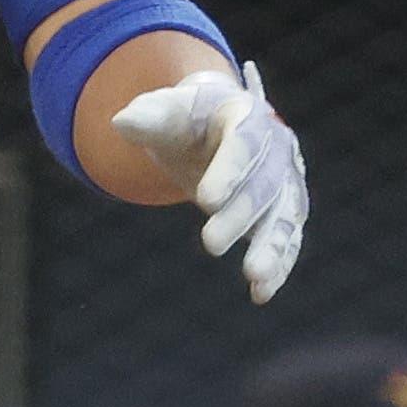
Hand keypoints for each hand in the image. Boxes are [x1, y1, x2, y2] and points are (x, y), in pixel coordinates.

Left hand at [110, 62, 307, 303]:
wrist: (212, 129)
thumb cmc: (187, 120)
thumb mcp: (167, 113)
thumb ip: (149, 118)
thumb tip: (120, 123)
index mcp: (247, 115)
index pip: (243, 142)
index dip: (228, 171)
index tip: (205, 200)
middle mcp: (276, 146)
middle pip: (264, 183)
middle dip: (240, 215)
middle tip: (210, 243)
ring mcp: (285, 180)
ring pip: (284, 214)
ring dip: (272, 247)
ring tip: (254, 277)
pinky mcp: (285, 210)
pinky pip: (287, 239)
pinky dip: (278, 266)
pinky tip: (260, 293)